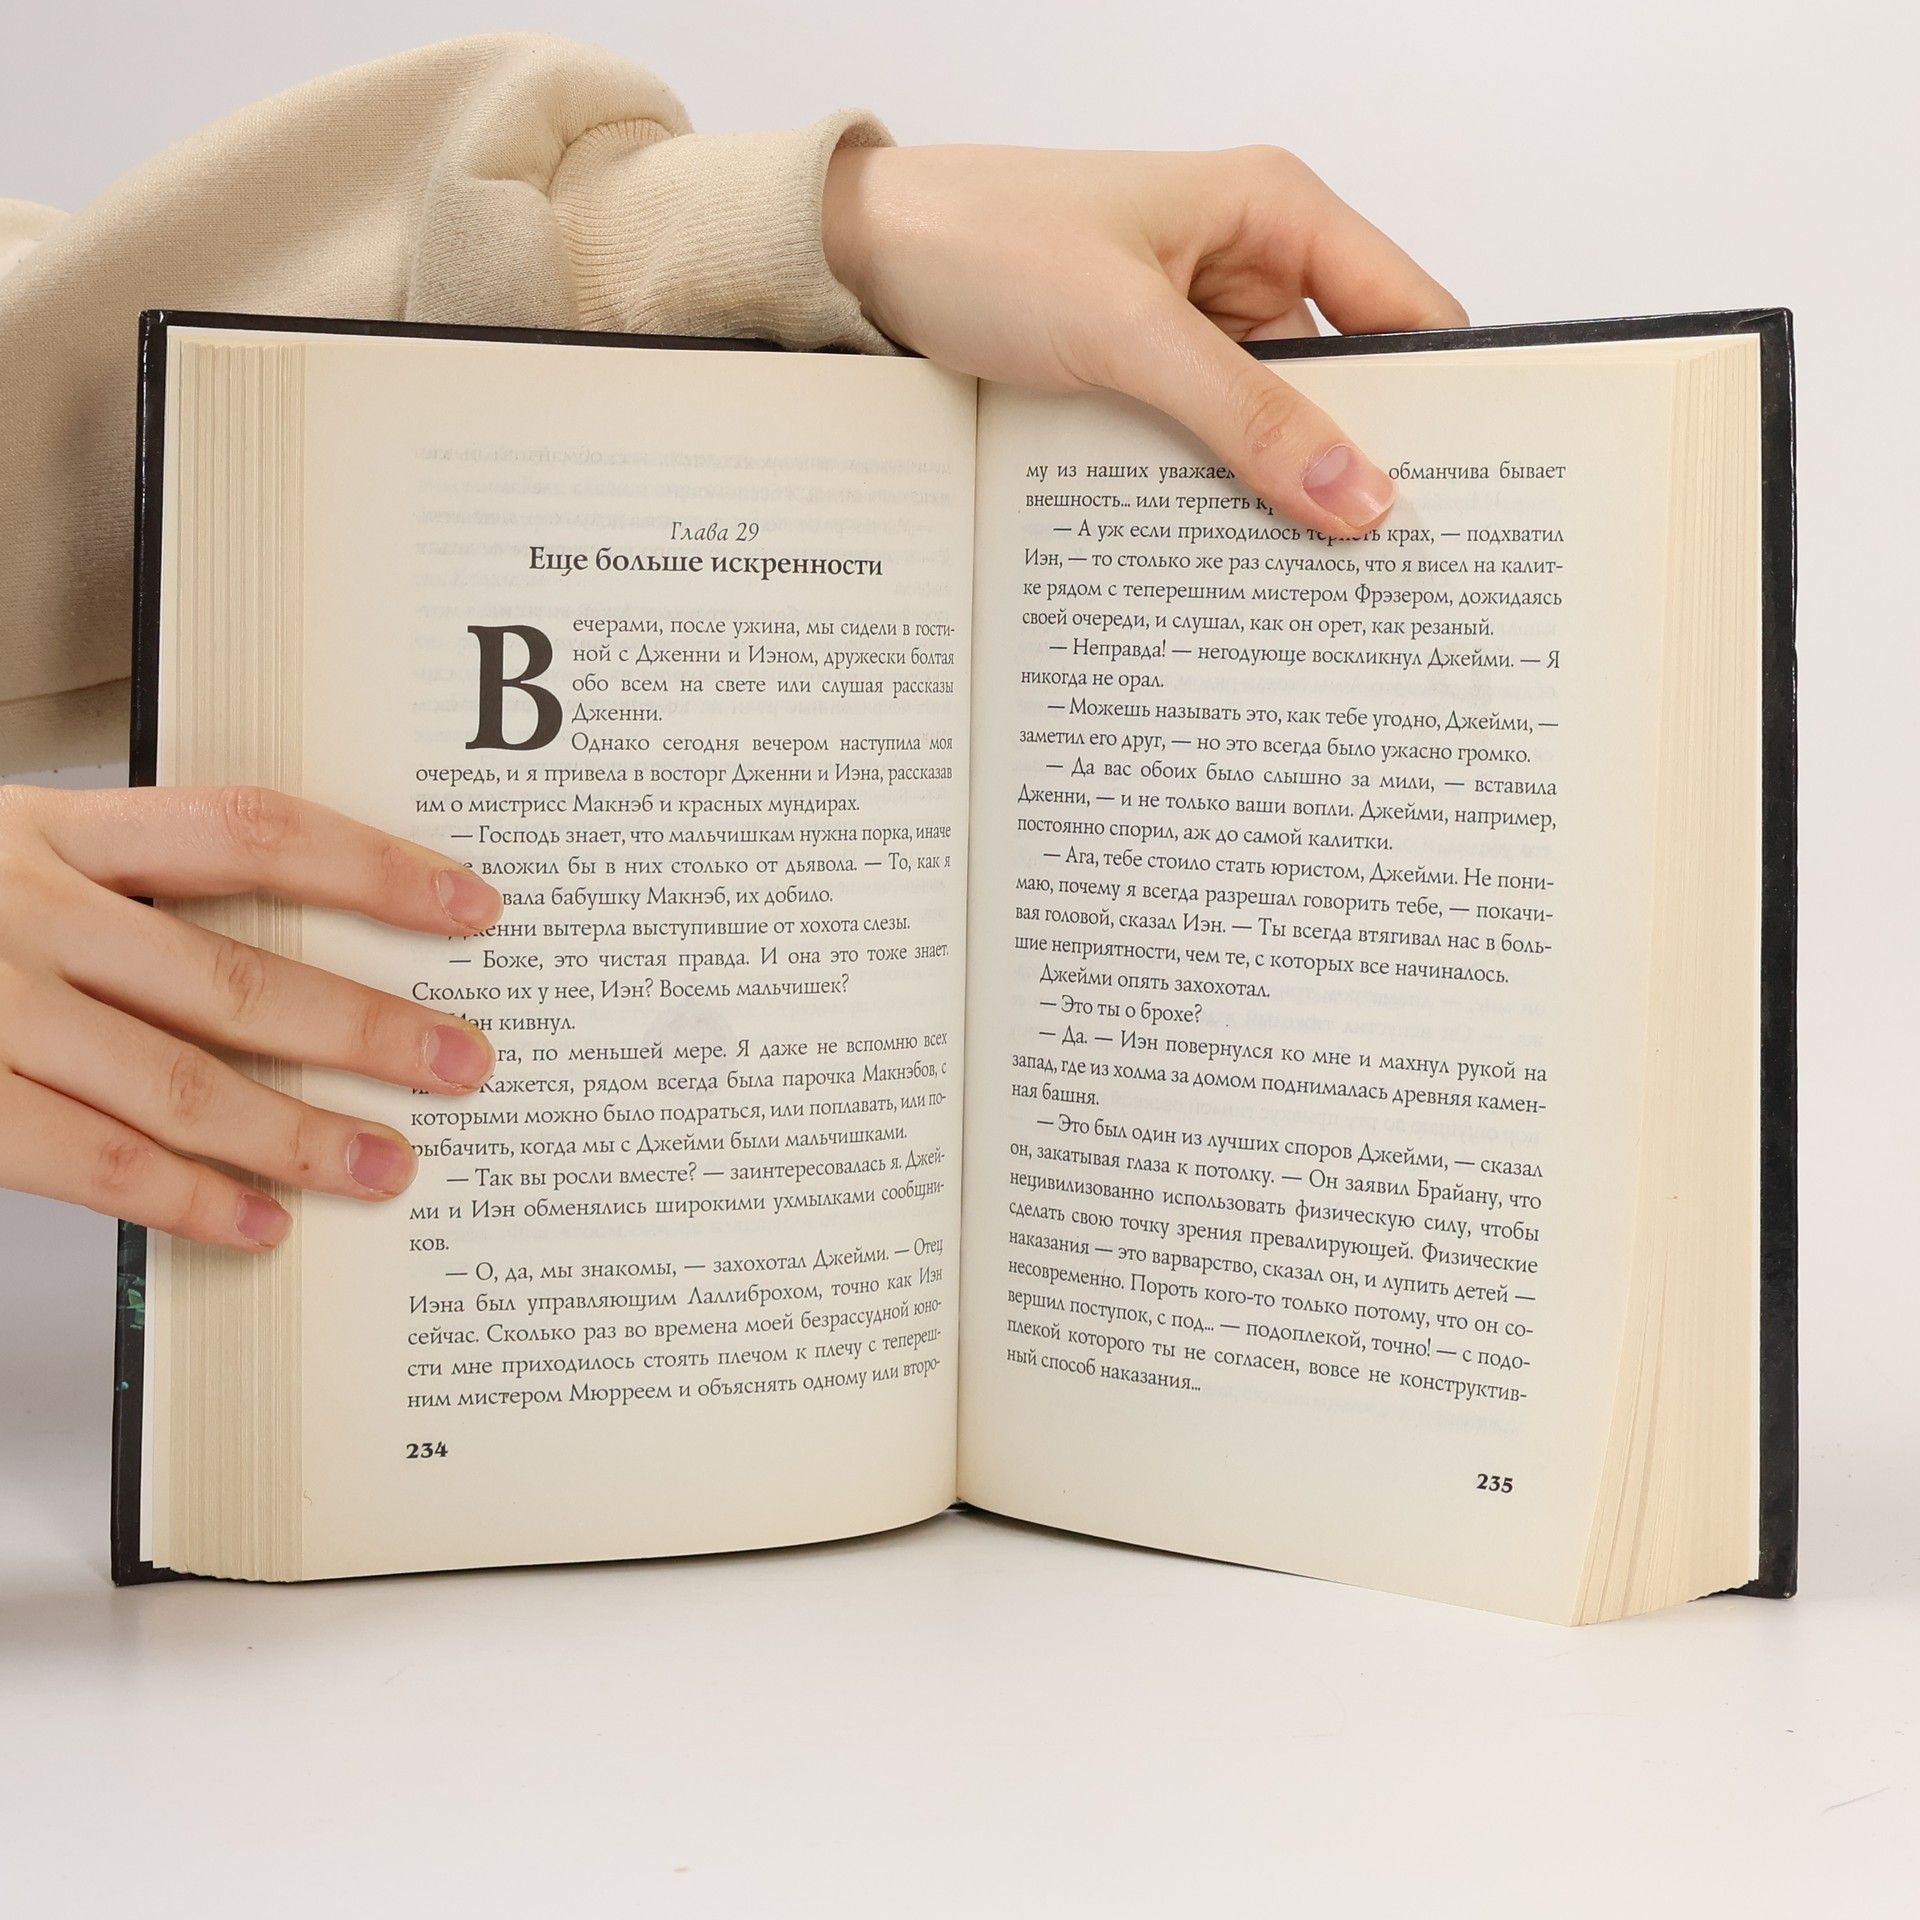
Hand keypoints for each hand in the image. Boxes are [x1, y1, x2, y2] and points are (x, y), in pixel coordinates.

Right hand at [0, 784, 499, 1252]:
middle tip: (460, 1064)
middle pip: (235, 978)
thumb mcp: (1, 861)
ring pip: (182, 1083)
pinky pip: (99, 1162)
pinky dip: (192, 1199)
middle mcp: (29, 913)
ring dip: (300, 1136)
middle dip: (366, 1031)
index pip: (250, 835)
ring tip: (385, 1166)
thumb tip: (284, 962)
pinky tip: (261, 1221)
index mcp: (53, 834)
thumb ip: (114, 893)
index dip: (373, 871)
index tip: (466, 907)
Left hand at [822, 143, 1465, 536]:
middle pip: (1346, 384)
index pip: (1406, 313)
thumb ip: (1247, 415)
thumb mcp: (1128, 332)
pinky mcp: (1142, 378)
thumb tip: (1359, 495)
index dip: (1444, 402)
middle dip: (1360, 468)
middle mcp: (1247, 265)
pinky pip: (1206, 446)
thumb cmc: (983, 242)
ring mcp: (1192, 329)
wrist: (859, 259)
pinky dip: (1214, 496)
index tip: (1464, 500)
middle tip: (1387, 574)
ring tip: (1309, 587)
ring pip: (1272, 428)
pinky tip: (1221, 558)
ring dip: (1279, 495)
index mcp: (1274, 212)